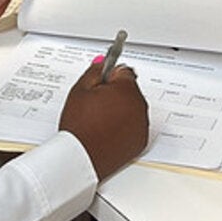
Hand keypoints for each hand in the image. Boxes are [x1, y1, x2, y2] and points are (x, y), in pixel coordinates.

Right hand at [59, 60, 149, 180]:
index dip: (108, 78)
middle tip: (95, 106)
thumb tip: (104, 62)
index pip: (123, 71)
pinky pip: (134, 127)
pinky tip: (107, 132)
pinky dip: (125, 127)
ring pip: (133, 108)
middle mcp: (139, 106)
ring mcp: (142, 124)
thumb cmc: (79, 126)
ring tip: (99, 121)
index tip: (100, 86)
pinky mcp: (141, 141)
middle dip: (116, 94)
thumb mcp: (80, 89)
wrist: (80, 157)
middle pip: (130, 90)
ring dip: (121, 110)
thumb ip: (95, 71)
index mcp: (126, 89)